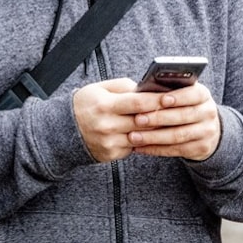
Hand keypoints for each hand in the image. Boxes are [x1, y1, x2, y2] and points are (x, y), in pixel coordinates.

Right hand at [72, 79, 220, 162]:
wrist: (63, 132)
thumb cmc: (86, 104)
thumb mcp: (100, 89)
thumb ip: (124, 87)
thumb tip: (147, 89)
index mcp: (104, 105)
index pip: (137, 102)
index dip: (156, 100)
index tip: (172, 96)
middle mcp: (107, 125)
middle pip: (143, 121)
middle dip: (162, 115)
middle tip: (180, 109)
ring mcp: (109, 142)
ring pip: (142, 136)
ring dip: (158, 130)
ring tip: (172, 122)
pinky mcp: (111, 155)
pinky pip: (135, 147)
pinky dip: (145, 140)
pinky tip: (155, 134)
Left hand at [128, 82, 220, 160]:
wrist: (207, 129)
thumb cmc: (185, 107)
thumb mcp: (183, 96)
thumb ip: (168, 93)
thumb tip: (142, 93)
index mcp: (203, 95)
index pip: (193, 94)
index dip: (178, 97)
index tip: (161, 100)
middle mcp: (208, 112)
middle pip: (183, 115)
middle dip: (158, 118)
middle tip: (137, 119)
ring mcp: (207, 132)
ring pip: (178, 135)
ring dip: (153, 137)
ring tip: (134, 137)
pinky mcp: (201, 148)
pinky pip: (176, 150)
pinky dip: (155, 149)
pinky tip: (140, 147)